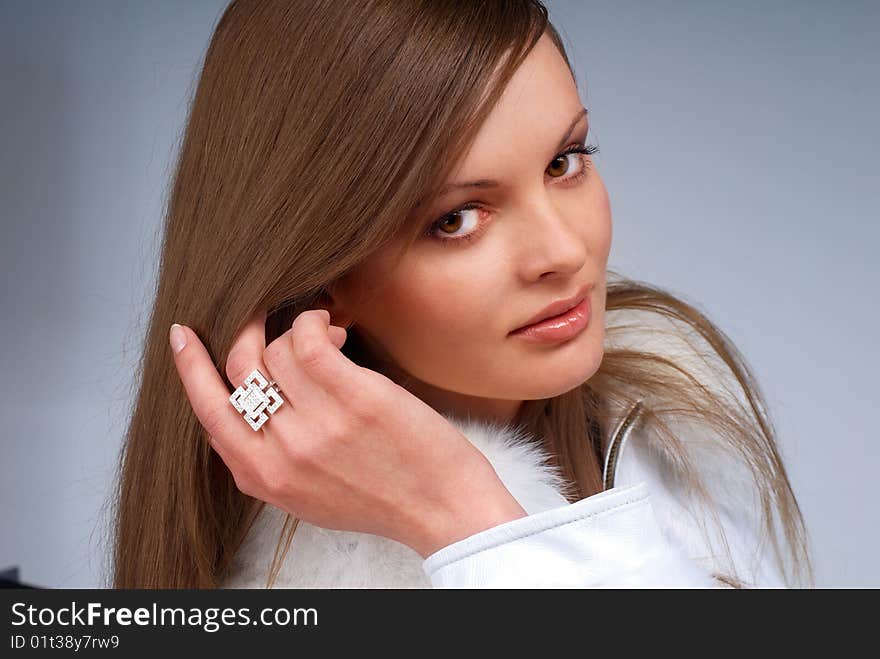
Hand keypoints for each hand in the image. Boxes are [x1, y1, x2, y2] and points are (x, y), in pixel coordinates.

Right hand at [169, 308, 526, 557]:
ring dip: (296, 330)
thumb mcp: (306, 496)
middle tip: (263, 315)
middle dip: (246, 332)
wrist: (441, 509)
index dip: (190, 368)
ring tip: (328, 336)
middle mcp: (281, 452)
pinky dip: (313, 321)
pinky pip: (307, 339)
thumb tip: (246, 406)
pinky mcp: (353, 398)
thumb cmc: (381, 498)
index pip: (208, 412)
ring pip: (276, 351)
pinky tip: (331, 326)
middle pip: (239, 370)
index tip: (183, 337)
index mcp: (264, 478)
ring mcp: (315, 424)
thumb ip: (268, 459)